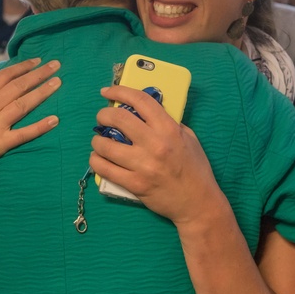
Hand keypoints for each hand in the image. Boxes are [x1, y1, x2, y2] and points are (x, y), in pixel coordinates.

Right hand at [0, 58, 61, 192]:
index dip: (22, 67)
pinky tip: (54, 120)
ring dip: (42, 92)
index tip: (37, 61)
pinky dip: (39, 126)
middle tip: (56, 65)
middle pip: (17, 86)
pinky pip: (22, 134)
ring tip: (58, 84)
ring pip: (22, 104)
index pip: (4, 76)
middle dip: (38, 74)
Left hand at [89, 85, 223, 225]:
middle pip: (118, 119)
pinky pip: (105, 169)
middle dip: (103, 115)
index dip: (119, 91)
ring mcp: (142, 165)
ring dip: (97, 140)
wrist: (198, 202)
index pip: (140, 101)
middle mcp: (154, 144)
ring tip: (99, 141)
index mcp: (168, 129)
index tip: (107, 92)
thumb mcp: (188, 137)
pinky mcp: (134, 184)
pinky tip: (98, 158)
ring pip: (105, 145)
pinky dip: (96, 161)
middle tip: (102, 118)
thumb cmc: (195, 168)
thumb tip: (145, 112)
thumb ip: (168, 123)